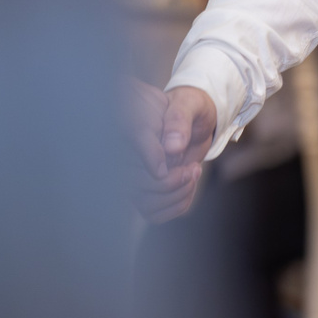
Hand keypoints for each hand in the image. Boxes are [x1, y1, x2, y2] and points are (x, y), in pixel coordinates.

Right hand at [131, 81, 216, 222]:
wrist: (193, 117)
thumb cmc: (187, 107)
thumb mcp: (188, 103)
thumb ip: (179, 120)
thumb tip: (173, 148)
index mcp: (128, 131)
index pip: (132, 150)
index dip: (153, 157)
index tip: (176, 155)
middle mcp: (124, 159)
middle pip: (135, 185)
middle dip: (170, 182)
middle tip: (193, 167)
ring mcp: (133, 178)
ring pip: (145, 203)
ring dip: (176, 195)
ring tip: (193, 174)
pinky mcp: (145, 192)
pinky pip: (153, 213)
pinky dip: (176, 206)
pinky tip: (189, 187)